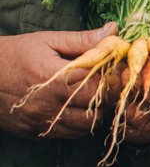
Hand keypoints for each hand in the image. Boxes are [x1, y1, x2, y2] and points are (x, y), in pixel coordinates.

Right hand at [0, 24, 117, 139]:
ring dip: (95, 114)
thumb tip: (114, 30)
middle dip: (107, 97)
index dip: (112, 78)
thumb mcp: (47, 41)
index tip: (118, 71)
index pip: (97, 83)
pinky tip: (78, 111)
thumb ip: (82, 39)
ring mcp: (41, 120)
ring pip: (84, 127)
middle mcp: (48, 103)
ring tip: (95, 99)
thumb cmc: (14, 54)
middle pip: (94, 107)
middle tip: (109, 86)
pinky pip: (67, 136)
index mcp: (54, 77)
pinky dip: (79, 126)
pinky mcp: (34, 131)